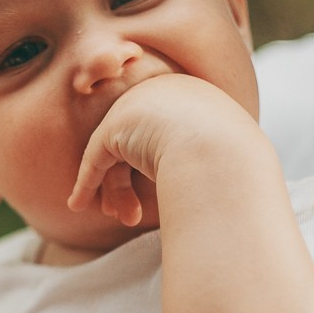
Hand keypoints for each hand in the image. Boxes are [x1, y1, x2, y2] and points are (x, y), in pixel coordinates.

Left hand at [68, 74, 254, 225]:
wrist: (223, 156)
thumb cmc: (236, 167)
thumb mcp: (228, 160)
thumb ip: (211, 163)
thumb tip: (212, 188)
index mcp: (197, 98)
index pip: (166, 131)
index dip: (156, 166)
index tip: (158, 195)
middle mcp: (166, 93)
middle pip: (139, 141)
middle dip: (131, 181)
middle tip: (130, 214)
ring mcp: (139, 105)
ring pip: (119, 153)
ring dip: (117, 191)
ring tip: (123, 219)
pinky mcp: (115, 127)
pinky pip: (97, 158)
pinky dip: (87, 183)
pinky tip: (77, 205)